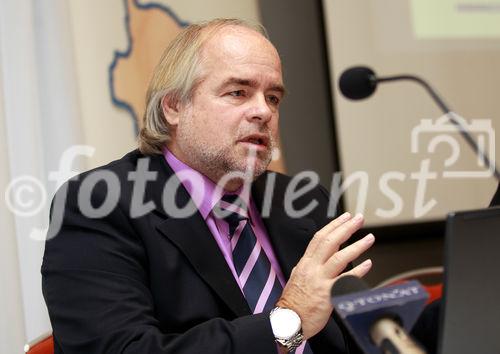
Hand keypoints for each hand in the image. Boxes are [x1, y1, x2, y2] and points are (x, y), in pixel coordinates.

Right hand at [276, 212, 373, 339]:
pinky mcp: (327, 295)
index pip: (319, 238)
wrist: (288, 321)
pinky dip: (358, 271)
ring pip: (339, 258)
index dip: (333, 225)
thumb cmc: (293, 302)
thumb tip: (319, 257)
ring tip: (369, 238)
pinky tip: (368, 264)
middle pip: (330, 242)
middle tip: (359, 219)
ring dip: (356, 246)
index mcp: (305, 263)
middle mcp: (312, 269)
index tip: (345, 217)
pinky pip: (345, 280)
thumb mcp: (297, 276)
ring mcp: (320, 281)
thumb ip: (310, 266)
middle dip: (346, 228)